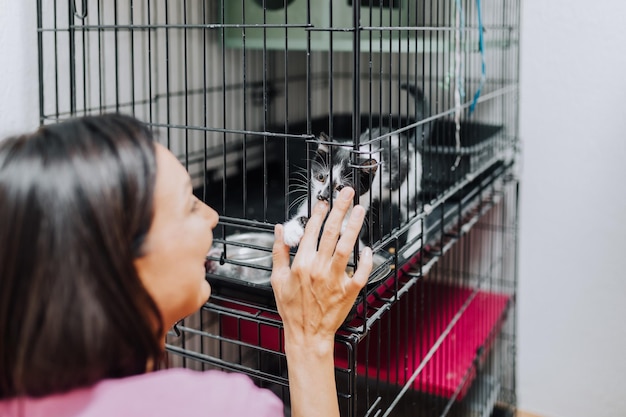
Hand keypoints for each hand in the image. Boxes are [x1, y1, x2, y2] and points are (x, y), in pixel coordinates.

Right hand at [271, 187, 372, 349]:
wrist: (306, 334)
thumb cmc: (292, 309)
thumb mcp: (277, 279)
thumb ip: (279, 252)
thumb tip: (279, 229)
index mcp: (301, 264)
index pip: (312, 231)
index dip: (319, 213)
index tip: (324, 201)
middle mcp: (319, 268)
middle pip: (331, 232)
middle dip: (340, 209)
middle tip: (347, 193)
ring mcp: (335, 280)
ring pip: (347, 247)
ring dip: (354, 226)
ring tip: (360, 210)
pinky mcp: (349, 291)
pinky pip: (361, 272)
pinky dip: (366, 260)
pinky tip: (368, 248)